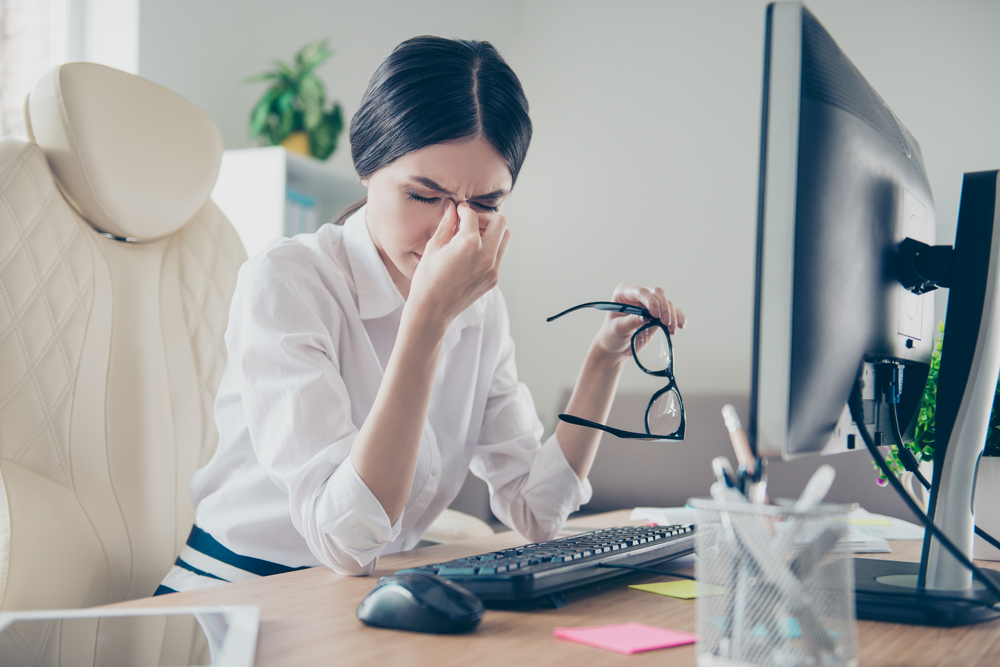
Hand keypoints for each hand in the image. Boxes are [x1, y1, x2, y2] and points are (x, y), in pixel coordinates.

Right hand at [406, 200, 510, 326]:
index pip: (473, 215)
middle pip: (500, 222)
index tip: (458, 211)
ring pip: (505, 238)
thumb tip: (451, 207)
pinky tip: (471, 253)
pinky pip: (499, 255)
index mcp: (469, 244)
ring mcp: (493, 269)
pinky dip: (490, 248)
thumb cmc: (427, 279)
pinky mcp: (493, 279)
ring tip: (471, 237)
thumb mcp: (433, 247)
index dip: (463, 209)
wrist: (432, 311)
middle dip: (485, 217)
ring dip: (491, 232)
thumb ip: (446, 224)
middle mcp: (486, 256)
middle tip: (469, 223)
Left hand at [592, 283, 686, 358]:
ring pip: (667, 302)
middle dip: (664, 307)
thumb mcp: (618, 329)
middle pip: (657, 293)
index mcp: (624, 293)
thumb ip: (631, 321)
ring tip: (672, 330)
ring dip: (672, 315)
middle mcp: (638, 294)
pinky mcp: (659, 313)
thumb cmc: (612, 335)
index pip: (640, 291)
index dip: (650, 301)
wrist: (617, 346)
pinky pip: (673, 311)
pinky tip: (681, 325)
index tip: (656, 314)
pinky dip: (679, 317)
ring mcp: (650, 303)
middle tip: (666, 323)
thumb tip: (646, 316)